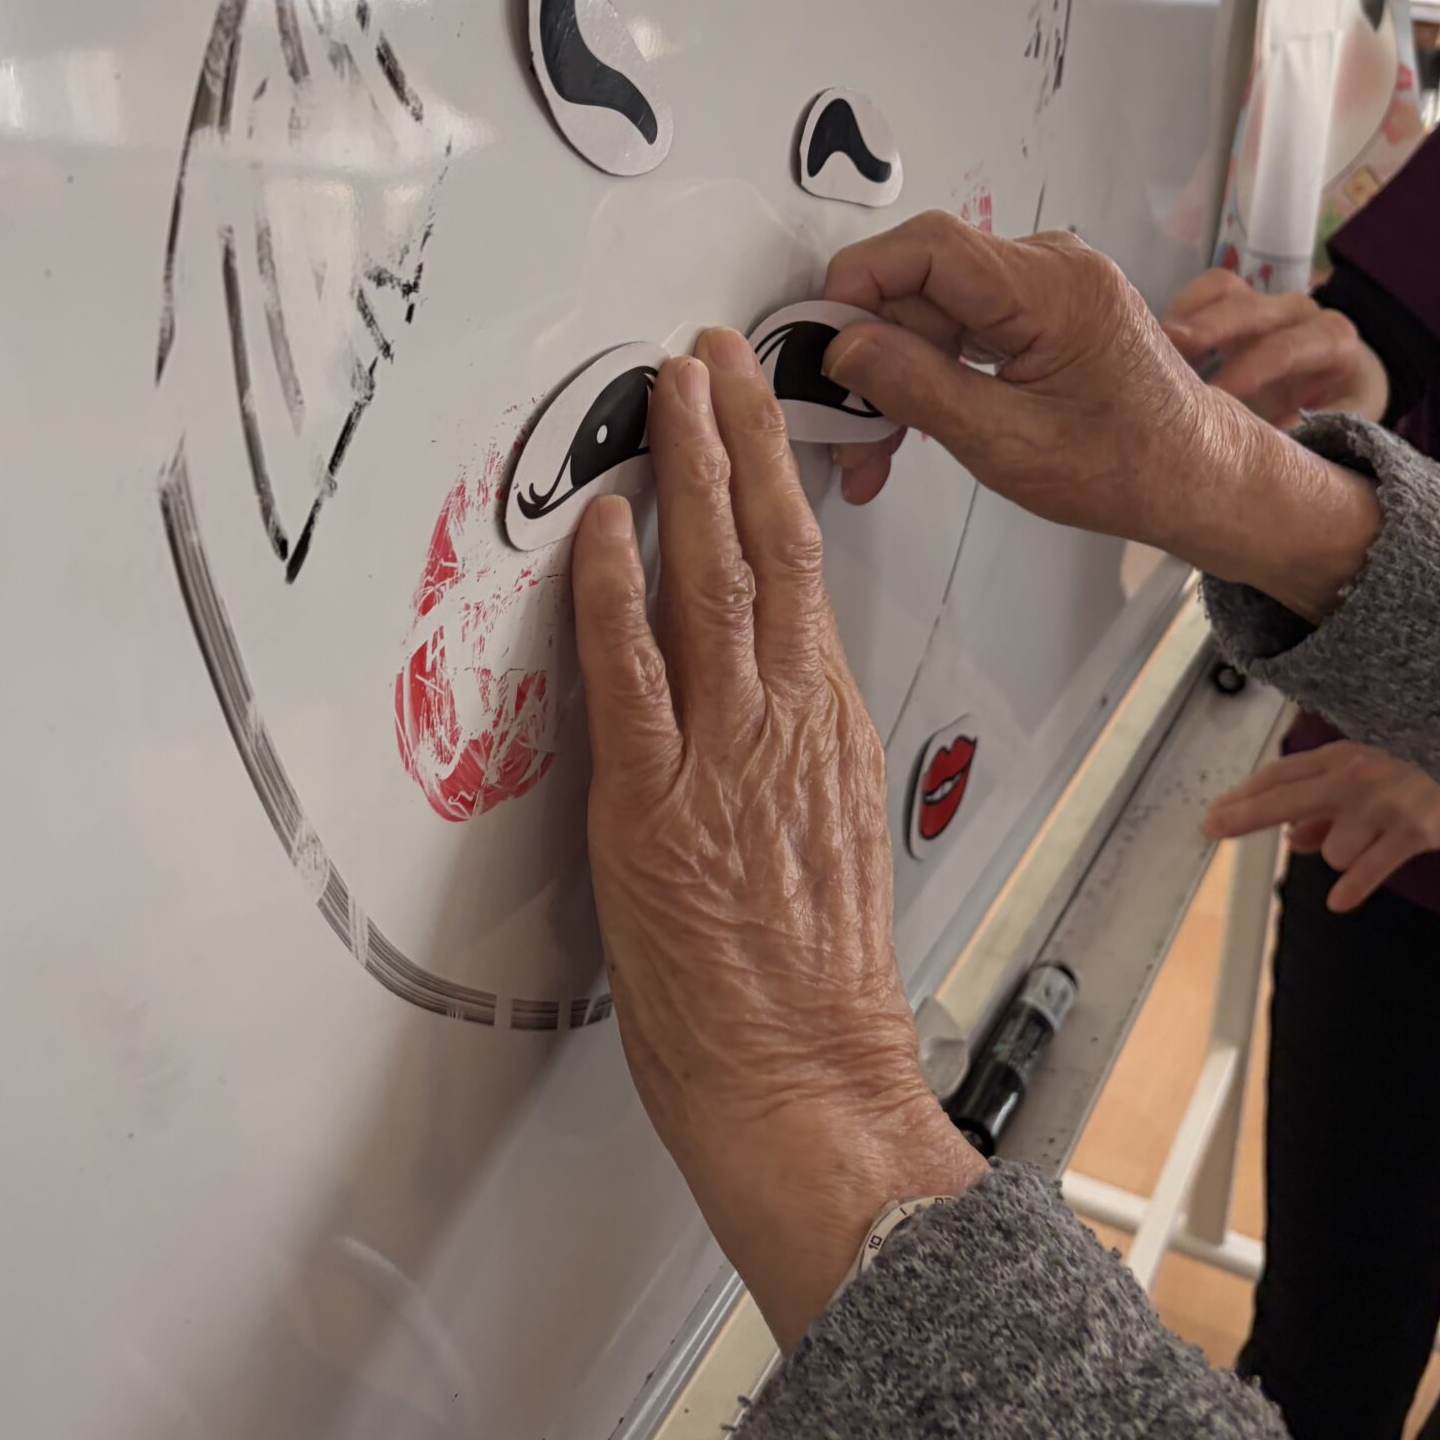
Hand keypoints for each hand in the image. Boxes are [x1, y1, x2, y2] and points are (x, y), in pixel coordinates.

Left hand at [571, 328, 984, 1349]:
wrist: (808, 1083)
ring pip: (713, 581)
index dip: (775, 479)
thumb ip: (796, 753)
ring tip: (674, 393)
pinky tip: (608, 526)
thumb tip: (767, 697)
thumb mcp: (831, 837)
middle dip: (739, 437)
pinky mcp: (656, 803)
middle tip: (714, 355)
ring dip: (689, 476)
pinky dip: (618, 593)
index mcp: (829, 727)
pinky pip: (634, 672)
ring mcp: (723, 755)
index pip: (807, 571)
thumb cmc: (813, 989)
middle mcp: (787, 721)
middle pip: (771, 547)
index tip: (755, 411)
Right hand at [820, 212, 1380, 619]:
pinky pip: (962, 320)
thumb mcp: (1009, 445)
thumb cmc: (1133, 467)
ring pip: (933, 305)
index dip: (858, 286)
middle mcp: (1052, 267)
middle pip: (921, 279)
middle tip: (846, 427)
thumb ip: (919, 388)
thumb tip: (844, 347)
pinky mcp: (1040, 308)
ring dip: (896, 370)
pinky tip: (912, 422)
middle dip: (872, 352)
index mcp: (1054, 289)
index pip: (927, 247)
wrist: (1200, 478)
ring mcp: (1047, 284)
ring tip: (877, 447)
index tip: (819, 343)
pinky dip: (930, 369)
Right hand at [1161, 267, 1388, 425]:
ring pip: (1224, 290)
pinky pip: (1206, 289)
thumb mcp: (1345, 422)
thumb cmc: (1338, 408)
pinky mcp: (1235, 301)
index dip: (1248, 370)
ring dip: (1185, 316)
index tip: (1216, 396)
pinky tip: (1152, 342)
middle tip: (1163, 356)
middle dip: (1207, 331)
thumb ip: (1319, 429)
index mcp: (1333, 338)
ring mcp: (1264, 300)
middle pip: (1250, 310)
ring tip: (1149, 347)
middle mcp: (1299, 311)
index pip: (1285, 348)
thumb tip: (1279, 439)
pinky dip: (1179, 309)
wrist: (1344, 380)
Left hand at [1203, 740, 1439, 909]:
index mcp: (1345, 757)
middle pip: (1285, 797)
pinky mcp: (1414, 831)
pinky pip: (1371, 868)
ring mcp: (1383, 805)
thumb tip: (1294, 839)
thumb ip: (1332, 803)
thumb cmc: (1433, 760)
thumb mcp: (1379, 770)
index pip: (1281, 775)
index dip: (1245, 794)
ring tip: (1379, 838)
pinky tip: (1339, 901)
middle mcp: (1356, 777)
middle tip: (1211, 827)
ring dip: (1343, 855)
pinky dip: (1353, 888)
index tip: (1215, 811)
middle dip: (1244, 813)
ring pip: (1333, 848)